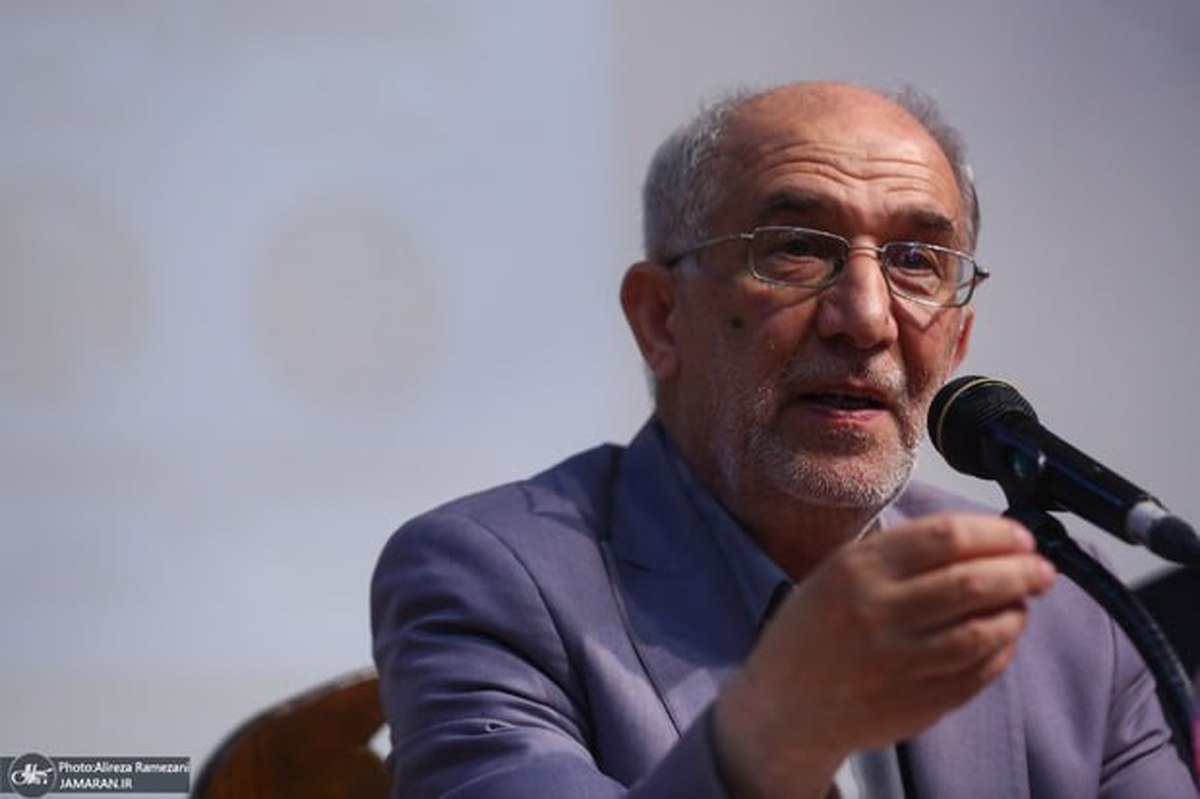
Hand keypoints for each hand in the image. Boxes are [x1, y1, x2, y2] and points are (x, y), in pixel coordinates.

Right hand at [712, 513, 1054, 797]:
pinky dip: (1001, 651)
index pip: (946, 537)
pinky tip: (1002, 637)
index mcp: (856, 569)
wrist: (784, 706)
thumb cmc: (814, 630)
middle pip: (973, 581)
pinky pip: (977, 672)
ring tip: (1021, 603)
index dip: (995, 534)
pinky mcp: (916, 702)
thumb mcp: (838, 572)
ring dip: (1015, 612)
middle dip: (1021, 571)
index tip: (1019, 536)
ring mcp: (898, 662)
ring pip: (983, 630)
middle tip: (1040, 569)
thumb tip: (982, 541)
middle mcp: (877, 612)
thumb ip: (901, 554)